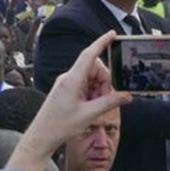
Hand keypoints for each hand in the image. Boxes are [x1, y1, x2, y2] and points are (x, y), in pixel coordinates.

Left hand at [16, 31, 130, 167]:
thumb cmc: (60, 126)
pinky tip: (90, 107)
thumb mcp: (89, 115)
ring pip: (91, 78)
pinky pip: (85, 85)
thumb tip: (127, 95)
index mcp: (72, 80)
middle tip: (105, 100)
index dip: (101, 42)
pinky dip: (92, 93)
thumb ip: (110, 102)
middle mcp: (69, 77)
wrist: (42, 136)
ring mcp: (67, 83)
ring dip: (98, 90)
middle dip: (105, 82)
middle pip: (95, 69)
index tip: (112, 34)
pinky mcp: (67, 89)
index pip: (89, 54)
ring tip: (94, 107)